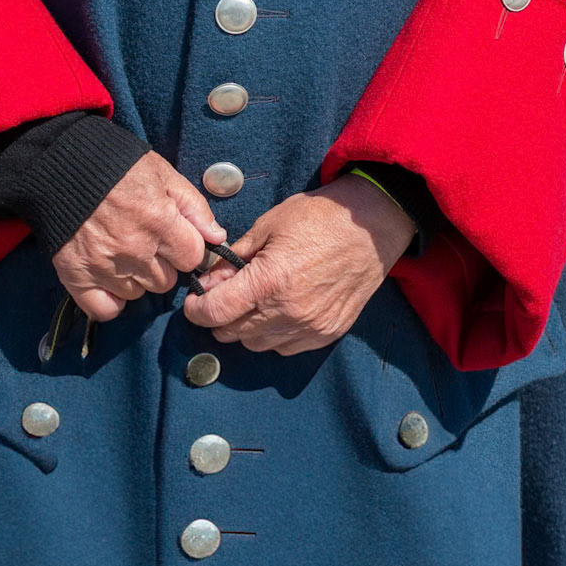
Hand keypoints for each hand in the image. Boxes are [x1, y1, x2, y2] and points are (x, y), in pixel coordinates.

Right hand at [52, 151, 224, 321]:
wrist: (62, 167)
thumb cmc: (116, 167)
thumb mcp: (163, 174)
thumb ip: (194, 207)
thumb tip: (217, 237)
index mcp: (160, 221)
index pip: (192, 259)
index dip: (186, 249)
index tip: (175, 240)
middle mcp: (135, 249)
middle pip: (166, 281)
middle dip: (162, 264)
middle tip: (147, 243)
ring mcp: (105, 266)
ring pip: (139, 294)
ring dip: (137, 278)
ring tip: (124, 253)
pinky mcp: (77, 277)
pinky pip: (106, 310)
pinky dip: (111, 300)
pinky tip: (111, 280)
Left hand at [183, 174, 415, 354]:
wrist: (372, 226)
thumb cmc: (321, 217)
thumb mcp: (269, 225)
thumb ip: (236, 258)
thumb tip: (211, 280)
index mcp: (270, 281)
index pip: (216, 312)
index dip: (196, 309)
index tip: (193, 301)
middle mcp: (288, 312)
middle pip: (232, 333)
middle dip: (219, 316)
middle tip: (223, 295)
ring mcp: (310, 327)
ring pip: (256, 345)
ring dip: (245, 327)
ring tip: (252, 301)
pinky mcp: (327, 334)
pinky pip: (285, 348)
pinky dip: (273, 335)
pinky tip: (277, 310)